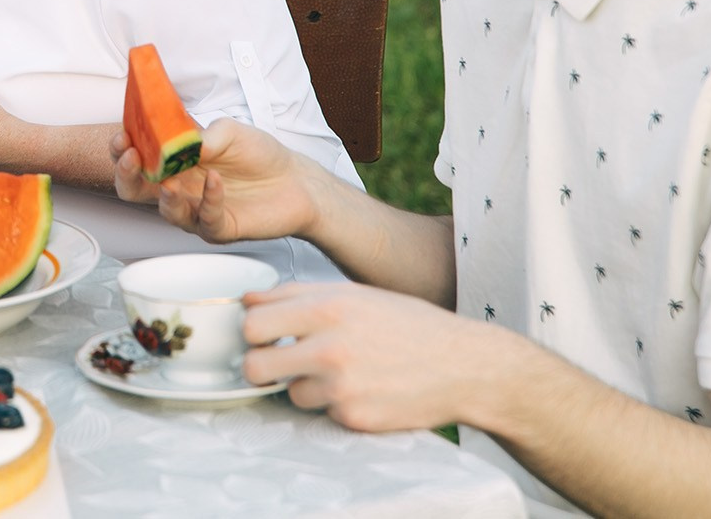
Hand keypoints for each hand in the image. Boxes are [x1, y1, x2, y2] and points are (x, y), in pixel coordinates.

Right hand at [111, 117, 322, 244]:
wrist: (296, 180)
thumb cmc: (259, 155)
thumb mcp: (229, 131)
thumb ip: (201, 136)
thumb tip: (179, 143)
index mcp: (173, 161)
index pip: (136, 158)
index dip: (122, 149)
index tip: (123, 138)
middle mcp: (178, 188)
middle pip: (134, 191)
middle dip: (125, 176)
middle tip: (131, 160)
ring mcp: (197, 211)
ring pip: (167, 212)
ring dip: (164, 197)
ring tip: (170, 181)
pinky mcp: (219, 228)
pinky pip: (206, 219)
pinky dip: (209, 199)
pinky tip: (216, 181)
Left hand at [240, 281, 502, 432]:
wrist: (463, 366)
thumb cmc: (406, 325)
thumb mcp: (354, 293)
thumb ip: (296, 294)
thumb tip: (247, 300)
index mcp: (327, 307)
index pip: (253, 323)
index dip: (253, 331)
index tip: (263, 335)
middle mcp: (330, 347)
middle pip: (255, 365)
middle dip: (260, 366)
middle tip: (275, 362)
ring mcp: (342, 386)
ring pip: (290, 393)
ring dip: (304, 386)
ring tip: (338, 373)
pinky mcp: (354, 417)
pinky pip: (322, 412)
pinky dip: (334, 404)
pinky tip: (362, 389)